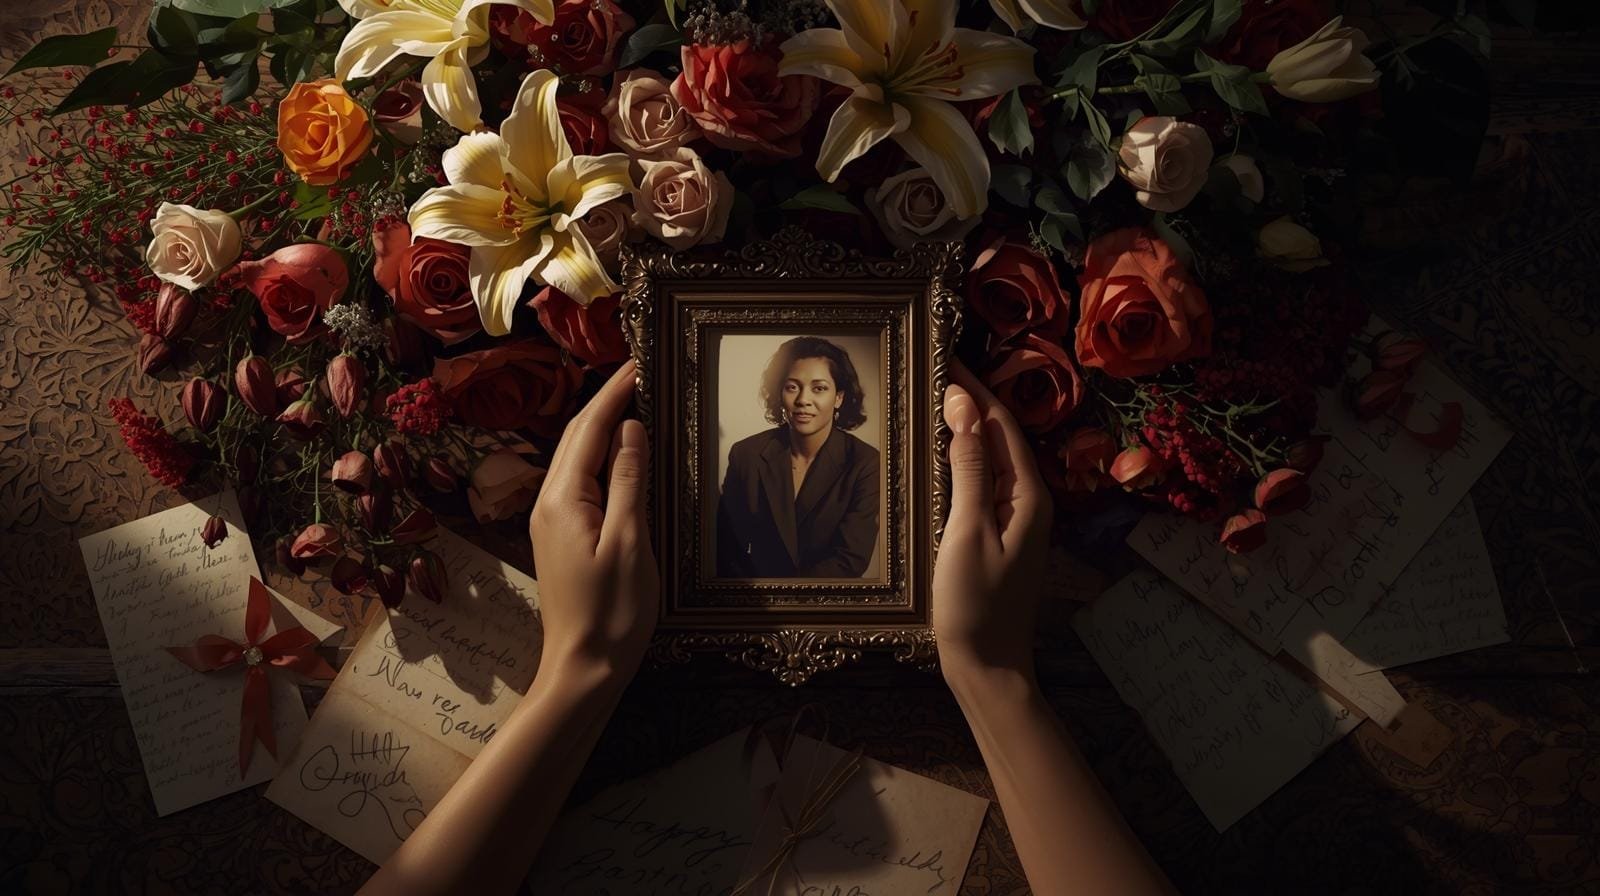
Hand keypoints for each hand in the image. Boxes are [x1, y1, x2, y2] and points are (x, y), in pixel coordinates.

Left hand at [529, 360, 658, 675]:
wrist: (583, 667)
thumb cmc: (612, 612)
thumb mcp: (631, 542)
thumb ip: (630, 481)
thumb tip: (631, 428)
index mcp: (564, 500)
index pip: (590, 428)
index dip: (615, 392)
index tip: (639, 362)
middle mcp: (549, 503)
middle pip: (577, 436)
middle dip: (607, 400)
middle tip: (640, 370)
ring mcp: (552, 521)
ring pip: (577, 457)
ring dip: (603, 425)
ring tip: (634, 399)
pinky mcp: (562, 537)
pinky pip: (581, 480)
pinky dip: (601, 455)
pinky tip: (621, 453)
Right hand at [933, 361, 1051, 679]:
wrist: (987, 665)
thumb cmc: (976, 604)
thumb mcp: (967, 529)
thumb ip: (968, 467)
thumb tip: (964, 405)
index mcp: (1029, 495)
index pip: (1002, 424)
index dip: (976, 388)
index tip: (946, 357)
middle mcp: (1029, 501)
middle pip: (1001, 437)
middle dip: (973, 400)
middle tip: (936, 368)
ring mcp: (1016, 520)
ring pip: (992, 458)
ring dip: (967, 427)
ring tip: (935, 398)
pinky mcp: (999, 535)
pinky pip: (983, 483)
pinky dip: (963, 459)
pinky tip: (943, 453)